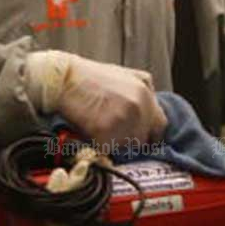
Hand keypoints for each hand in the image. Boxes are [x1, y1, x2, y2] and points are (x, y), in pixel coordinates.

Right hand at [28, 52, 167, 147]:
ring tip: (100, 129)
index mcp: (146, 93)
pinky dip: (100, 146)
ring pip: (126, 147)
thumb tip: (151, 112)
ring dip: (115, 144)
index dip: (150, 134)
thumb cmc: (91, 77)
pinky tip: (90, 132)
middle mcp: (139, 108)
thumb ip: (145, 92)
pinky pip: (108, 150)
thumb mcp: (126, 75)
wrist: (63, 79)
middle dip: (130, 139)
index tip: (140, 138)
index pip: (160, 126)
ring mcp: (123, 121)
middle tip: (113, 133)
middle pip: (143, 139)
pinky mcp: (105, 132)